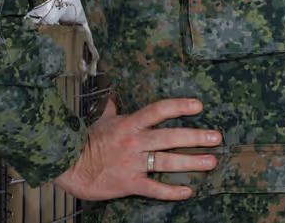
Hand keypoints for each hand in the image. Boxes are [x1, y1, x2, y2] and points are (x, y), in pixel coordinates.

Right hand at [54, 97, 221, 200]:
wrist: (68, 166)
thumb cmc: (86, 141)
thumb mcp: (102, 120)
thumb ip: (114, 107)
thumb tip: (115, 93)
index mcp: (129, 124)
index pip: (158, 110)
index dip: (179, 106)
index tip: (199, 106)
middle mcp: (134, 142)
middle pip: (170, 137)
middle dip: (195, 138)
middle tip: (216, 138)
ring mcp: (132, 163)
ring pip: (166, 162)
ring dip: (191, 162)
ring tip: (211, 162)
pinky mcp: (128, 183)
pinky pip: (153, 188)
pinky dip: (171, 191)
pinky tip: (187, 191)